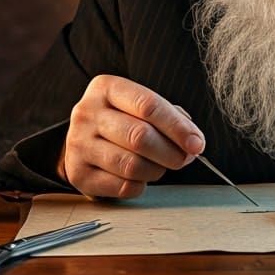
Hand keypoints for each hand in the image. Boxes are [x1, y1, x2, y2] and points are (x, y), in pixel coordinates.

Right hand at [58, 75, 204, 198]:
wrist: (84, 140)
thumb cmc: (122, 120)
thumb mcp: (141, 107)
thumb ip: (170, 117)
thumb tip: (193, 141)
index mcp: (105, 88)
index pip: (148, 105)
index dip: (177, 127)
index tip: (196, 143)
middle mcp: (86, 113)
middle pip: (139, 136)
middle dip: (171, 152)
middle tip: (183, 159)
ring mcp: (78, 144)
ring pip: (131, 165)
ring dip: (156, 170)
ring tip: (160, 166)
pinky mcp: (78, 173)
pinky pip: (122, 186)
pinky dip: (140, 186)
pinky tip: (139, 177)